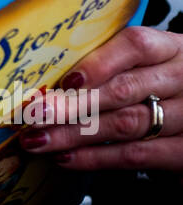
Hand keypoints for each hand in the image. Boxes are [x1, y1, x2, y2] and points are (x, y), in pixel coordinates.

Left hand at [19, 25, 182, 174]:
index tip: (64, 79)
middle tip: (35, 113)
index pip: (136, 45)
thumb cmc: (172, 85)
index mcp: (173, 48)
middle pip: (123, 89)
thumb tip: (58, 77)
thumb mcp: (158, 64)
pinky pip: (135, 156)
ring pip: (125, 125)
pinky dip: (96, 158)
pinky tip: (67, 158)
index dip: (98, 62)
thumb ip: (119, 65)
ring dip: (74, 134)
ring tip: (39, 139)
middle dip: (72, 103)